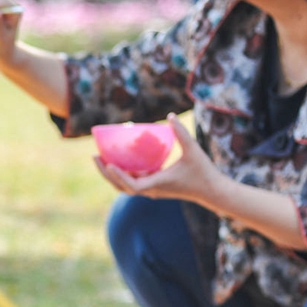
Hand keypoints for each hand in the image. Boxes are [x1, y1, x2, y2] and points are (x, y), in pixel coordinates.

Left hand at [93, 115, 222, 205]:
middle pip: (121, 186)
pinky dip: (123, 172)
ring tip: (100, 158)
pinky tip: (119, 158)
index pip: (131, 186)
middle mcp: (151, 190)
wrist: (212, 191)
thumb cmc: (203, 171)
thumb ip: (181, 132)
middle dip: (106, 173)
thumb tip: (170, 115)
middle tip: (94, 156)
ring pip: (124, 186)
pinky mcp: (154, 187)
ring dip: (111, 174)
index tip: (109, 164)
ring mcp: (152, 190)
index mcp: (157, 184)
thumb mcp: (193, 150)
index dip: (118, 176)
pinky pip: (133, 181)